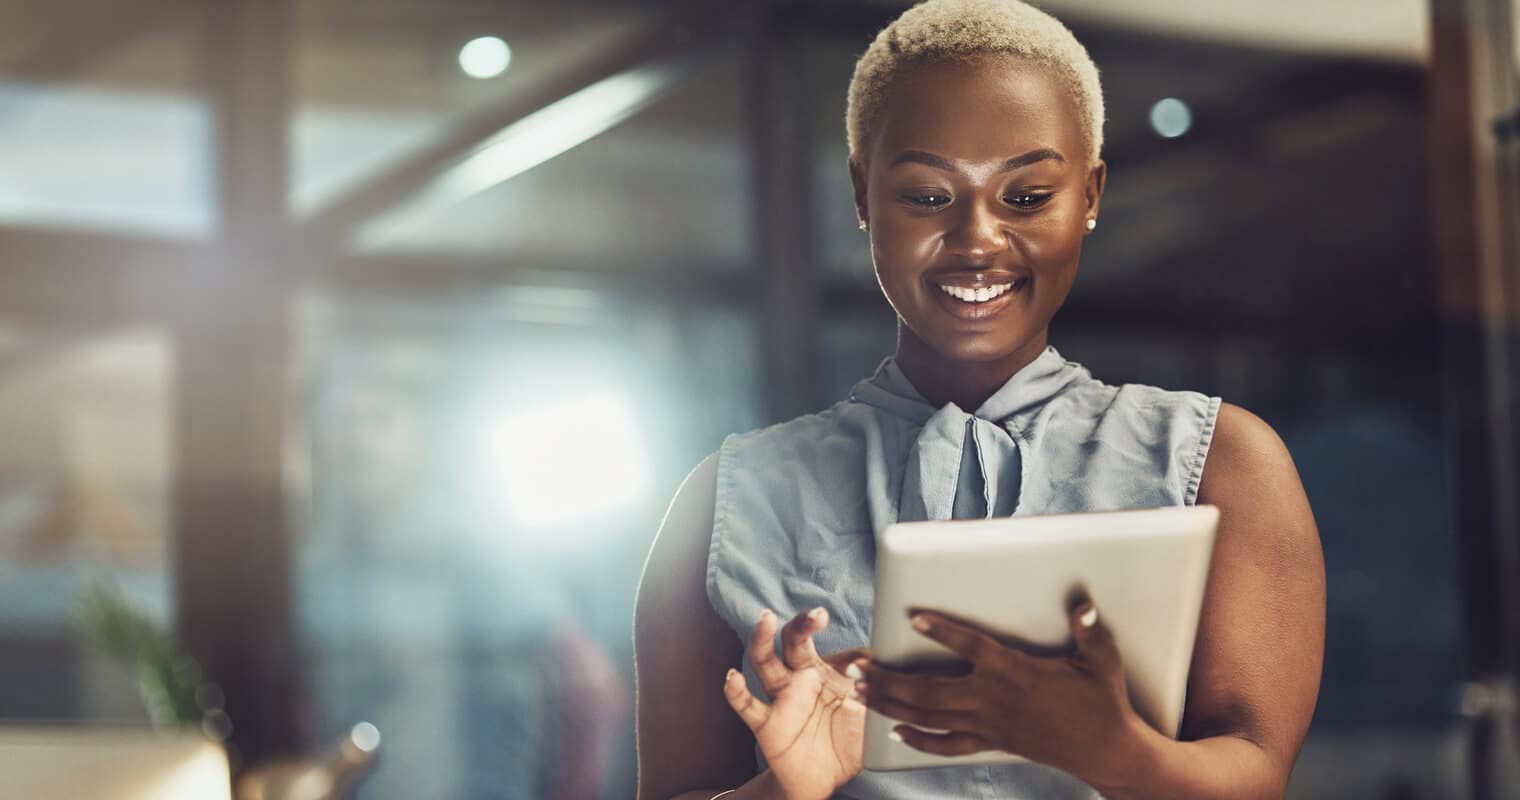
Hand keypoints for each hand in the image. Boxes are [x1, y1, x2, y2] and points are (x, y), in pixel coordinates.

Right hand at [722, 608, 865, 799]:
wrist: (822, 780)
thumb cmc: (847, 742)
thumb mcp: (871, 718)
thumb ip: (880, 693)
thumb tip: (890, 667)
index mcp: (827, 673)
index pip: (838, 652)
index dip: (855, 655)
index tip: (872, 659)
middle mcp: (801, 679)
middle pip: (794, 642)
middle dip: (803, 624)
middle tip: (816, 614)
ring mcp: (781, 698)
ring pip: (766, 662)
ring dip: (762, 639)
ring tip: (765, 619)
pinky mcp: (766, 723)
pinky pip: (747, 705)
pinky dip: (736, 691)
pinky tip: (733, 678)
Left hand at [857, 598, 1145, 788]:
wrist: (1106, 751)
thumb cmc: (1103, 700)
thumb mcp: (1102, 659)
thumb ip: (1088, 630)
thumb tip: (1082, 603)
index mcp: (1015, 671)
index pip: (972, 646)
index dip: (943, 632)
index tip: (914, 618)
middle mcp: (994, 698)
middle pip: (930, 688)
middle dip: (889, 678)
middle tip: (857, 666)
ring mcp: (989, 723)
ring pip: (929, 716)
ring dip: (891, 704)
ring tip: (860, 691)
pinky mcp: (992, 742)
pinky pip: (948, 744)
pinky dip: (918, 740)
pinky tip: (894, 732)